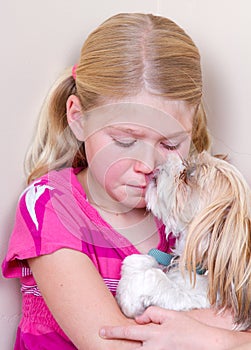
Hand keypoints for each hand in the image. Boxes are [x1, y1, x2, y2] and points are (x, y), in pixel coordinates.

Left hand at [100, 306, 249, 349]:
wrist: (209, 345)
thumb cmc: (190, 329)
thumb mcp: (171, 315)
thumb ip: (153, 313)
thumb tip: (139, 318)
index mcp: (154, 333)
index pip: (128, 331)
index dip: (113, 331)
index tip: (101, 331)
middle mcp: (153, 348)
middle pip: (129, 349)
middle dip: (118, 346)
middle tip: (107, 341)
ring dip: (132, 348)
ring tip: (128, 344)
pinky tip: (147, 345)